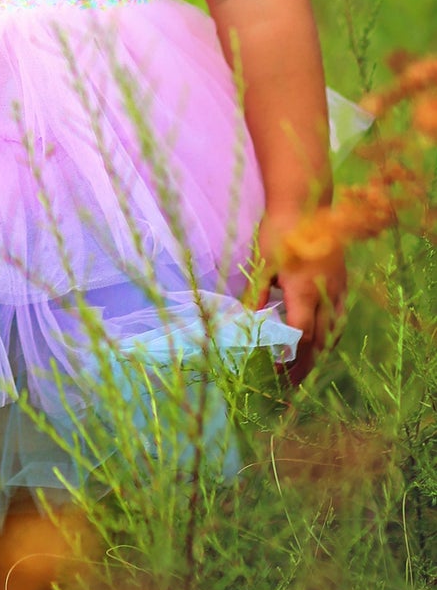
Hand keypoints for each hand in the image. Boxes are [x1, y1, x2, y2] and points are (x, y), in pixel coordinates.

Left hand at [255, 206, 346, 385]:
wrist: (305, 204)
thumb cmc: (278, 232)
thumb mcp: (262, 264)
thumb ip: (257, 294)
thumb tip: (247, 322)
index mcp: (304, 291)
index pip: (301, 334)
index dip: (290, 356)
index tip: (276, 371)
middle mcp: (326, 294)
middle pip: (320, 339)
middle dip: (305, 364)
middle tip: (290, 384)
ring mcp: (337, 288)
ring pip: (333, 330)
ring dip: (319, 352)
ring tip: (304, 370)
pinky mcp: (341, 281)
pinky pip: (339, 315)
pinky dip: (329, 333)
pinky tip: (320, 340)